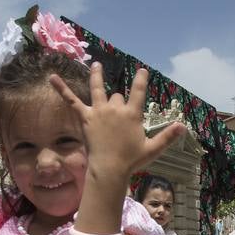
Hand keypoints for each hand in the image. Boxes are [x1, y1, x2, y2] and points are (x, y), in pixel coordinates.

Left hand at [51, 64, 185, 188]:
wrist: (109, 168)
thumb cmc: (131, 161)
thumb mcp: (152, 149)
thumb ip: (167, 137)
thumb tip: (183, 126)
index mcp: (132, 114)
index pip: (138, 91)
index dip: (141, 80)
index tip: (142, 71)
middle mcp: (115, 109)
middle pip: (117, 97)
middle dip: (119, 104)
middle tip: (118, 122)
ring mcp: (99, 111)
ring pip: (98, 89)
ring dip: (97, 76)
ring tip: (97, 65)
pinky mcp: (85, 117)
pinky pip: (72, 100)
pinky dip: (61, 89)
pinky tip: (52, 77)